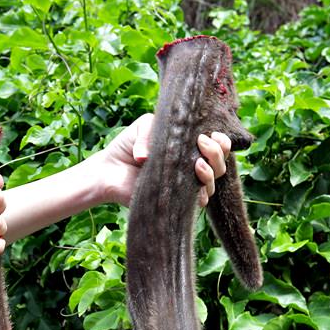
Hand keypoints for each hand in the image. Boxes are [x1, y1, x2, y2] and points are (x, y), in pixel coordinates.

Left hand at [93, 114, 231, 206]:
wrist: (108, 171)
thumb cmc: (127, 146)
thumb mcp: (143, 126)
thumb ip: (151, 130)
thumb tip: (148, 157)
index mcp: (189, 147)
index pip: (218, 146)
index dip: (222, 142)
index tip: (210, 135)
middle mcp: (191, 167)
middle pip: (220, 165)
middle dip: (217, 154)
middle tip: (200, 143)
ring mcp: (185, 186)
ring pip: (212, 184)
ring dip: (210, 173)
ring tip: (197, 164)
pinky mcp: (175, 202)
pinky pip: (197, 202)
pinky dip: (200, 194)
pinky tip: (194, 186)